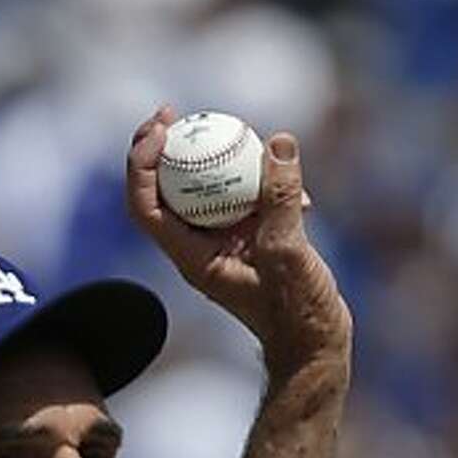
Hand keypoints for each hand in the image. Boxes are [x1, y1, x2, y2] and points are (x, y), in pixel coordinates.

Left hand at [125, 105, 351, 378]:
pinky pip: (244, 199)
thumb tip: (277, 142)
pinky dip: (261, 182)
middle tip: (174, 112)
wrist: (317, 345)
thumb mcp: (289, 251)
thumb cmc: (297, 313)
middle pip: (164, 191)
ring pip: (205, 190)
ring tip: (233, 129)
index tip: (159, 129)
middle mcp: (200, 248)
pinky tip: (293, 179)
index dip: (141, 163)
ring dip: (215, 159)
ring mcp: (225, 244)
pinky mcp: (252, 241)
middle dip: (163, 149)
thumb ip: (280, 198)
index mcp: (191, 257)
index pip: (145, 205)